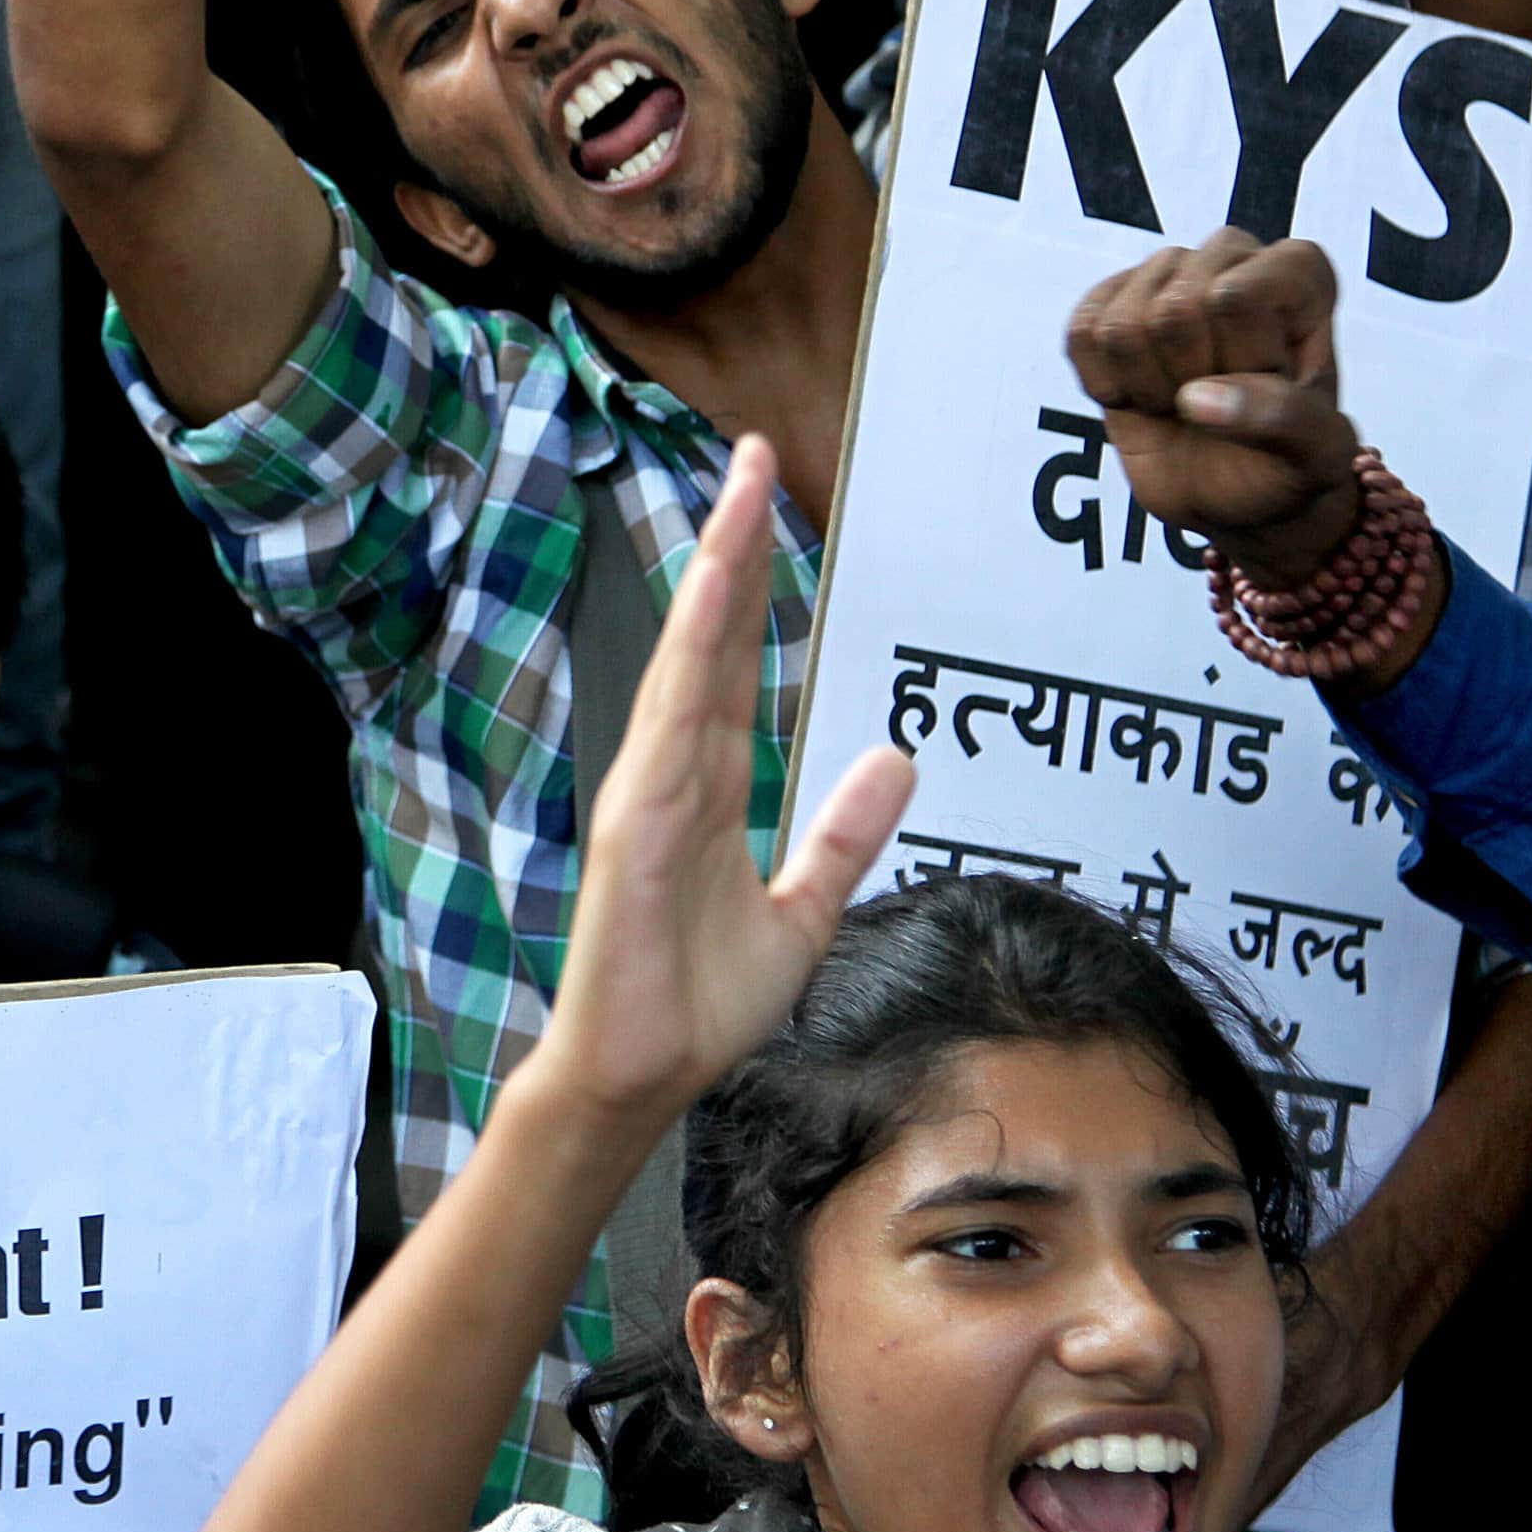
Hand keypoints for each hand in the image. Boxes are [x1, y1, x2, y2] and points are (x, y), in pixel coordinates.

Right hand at [529, 439, 915, 1129]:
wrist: (643, 1077)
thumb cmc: (700, 1002)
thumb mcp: (804, 909)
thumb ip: (843, 833)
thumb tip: (896, 756)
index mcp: (706, 785)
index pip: (732, 660)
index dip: (751, 580)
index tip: (768, 498)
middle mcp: (670, 772)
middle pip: (705, 638)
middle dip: (731, 546)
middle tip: (753, 455)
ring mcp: (646, 795)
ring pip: (683, 664)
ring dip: (710, 581)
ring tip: (736, 499)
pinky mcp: (635, 831)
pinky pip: (666, 730)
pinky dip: (686, 665)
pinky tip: (707, 609)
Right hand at [1061, 233, 1369, 586]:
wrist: (1236, 492)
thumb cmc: (1287, 462)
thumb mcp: (1316, 453)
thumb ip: (1280, 419)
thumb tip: (1195, 398)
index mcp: (1299, 274)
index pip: (1235, 298)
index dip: (1239, 360)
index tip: (1270, 386)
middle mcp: (1231, 259)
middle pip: (1174, 312)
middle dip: (1191, 382)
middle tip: (1221, 404)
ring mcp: (1165, 275)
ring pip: (1121, 326)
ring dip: (1148, 388)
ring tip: (1185, 402)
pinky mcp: (1110, 301)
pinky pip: (1081, 334)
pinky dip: (1105, 386)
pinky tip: (1142, 394)